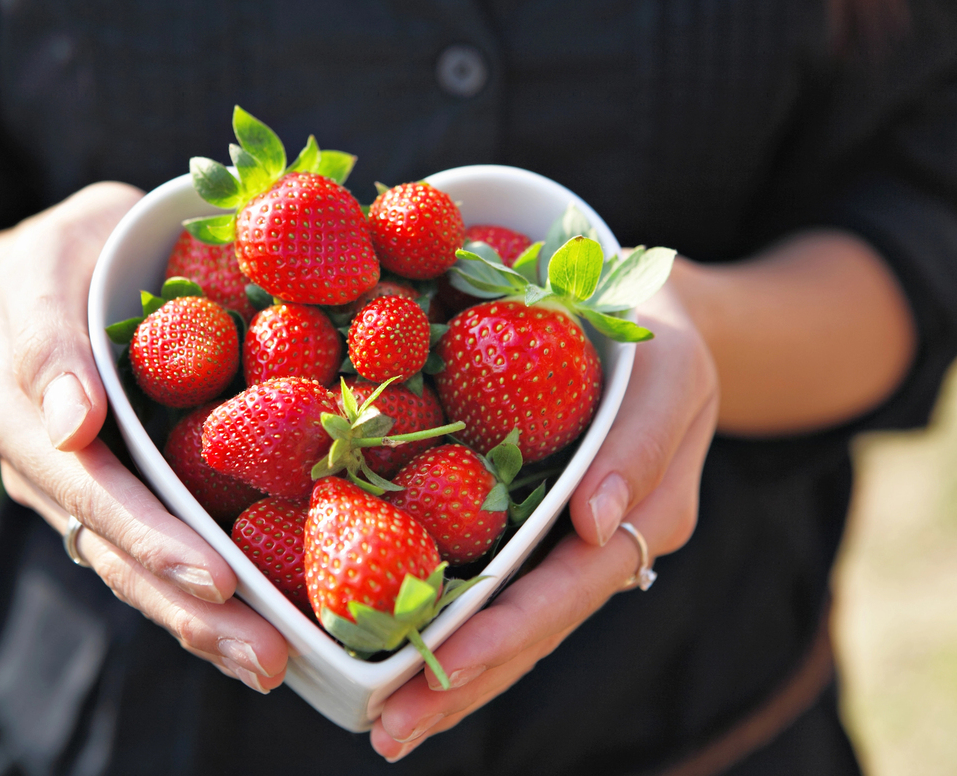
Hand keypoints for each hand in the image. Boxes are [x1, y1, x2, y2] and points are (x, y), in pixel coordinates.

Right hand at [0, 182, 289, 692]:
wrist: (61, 272)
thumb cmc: (73, 252)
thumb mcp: (55, 253)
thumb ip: (49, 334)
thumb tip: (72, 426)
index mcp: (20, 403)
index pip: (87, 482)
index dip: (149, 533)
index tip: (214, 576)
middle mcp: (42, 463)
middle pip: (114, 549)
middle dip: (188, 605)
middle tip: (264, 654)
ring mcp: (75, 488)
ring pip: (132, 569)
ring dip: (201, 624)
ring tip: (269, 666)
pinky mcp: (114, 496)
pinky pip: (152, 553)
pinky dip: (200, 599)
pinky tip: (256, 635)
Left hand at [370, 284, 718, 760]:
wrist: (651, 320)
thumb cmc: (661, 338)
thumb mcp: (669, 370)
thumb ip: (641, 445)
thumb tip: (597, 524)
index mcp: (645, 520)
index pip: (566, 591)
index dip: (503, 635)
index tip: (440, 673)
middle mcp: (602, 548)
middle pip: (531, 631)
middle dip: (462, 684)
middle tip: (389, 732)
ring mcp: (566, 544)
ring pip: (510, 623)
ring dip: (450, 676)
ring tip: (384, 722)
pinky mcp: (534, 526)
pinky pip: (493, 582)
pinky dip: (450, 621)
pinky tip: (398, 648)